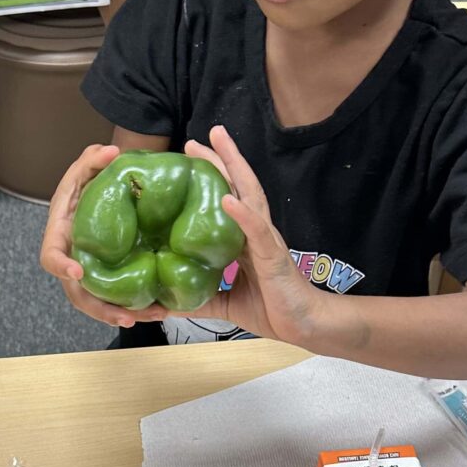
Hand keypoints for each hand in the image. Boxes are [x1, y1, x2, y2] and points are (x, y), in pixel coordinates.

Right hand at [40, 143, 165, 328]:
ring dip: (123, 315)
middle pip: (77, 294)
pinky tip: (160, 310)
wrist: (103, 192)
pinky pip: (117, 298)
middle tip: (124, 317)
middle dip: (100, 308)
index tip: (77, 271)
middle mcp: (72, 259)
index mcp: (60, 235)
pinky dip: (136, 307)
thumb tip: (111, 152)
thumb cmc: (89, 180)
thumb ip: (92, 158)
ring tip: (152, 316)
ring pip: (99, 303)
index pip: (50, 256)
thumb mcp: (86, 166)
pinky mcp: (108, 277)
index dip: (61, 266)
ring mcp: (91, 272)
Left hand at [180, 126, 321, 347]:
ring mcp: (266, 239)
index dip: (210, 179)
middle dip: (218, 160)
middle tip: (194, 140)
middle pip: (237, 187)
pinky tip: (228, 199)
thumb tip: (162, 305)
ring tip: (218, 143)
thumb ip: (197, 300)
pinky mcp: (273, 256)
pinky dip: (242, 214)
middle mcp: (255, 231)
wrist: (305, 325)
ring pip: (250, 195)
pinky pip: (257, 230)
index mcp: (244, 240)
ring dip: (234, 167)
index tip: (189, 159)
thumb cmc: (272, 310)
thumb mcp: (225, 304)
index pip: (226, 200)